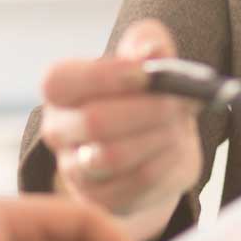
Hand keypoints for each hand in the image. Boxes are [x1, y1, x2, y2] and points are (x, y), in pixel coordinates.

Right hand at [39, 19, 202, 240]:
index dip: (105, 76)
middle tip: (182, 100)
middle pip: (94, 121)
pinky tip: (176, 147)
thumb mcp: (148, 55)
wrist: (159, 138)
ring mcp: (76, 170)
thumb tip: (151, 51)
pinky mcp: (103, 199)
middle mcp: (58, 131)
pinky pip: (138, 181)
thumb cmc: (147, 90)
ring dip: (160, 135)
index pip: (61, 81)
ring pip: (115, 156)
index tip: (147, 72)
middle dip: (147, 109)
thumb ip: (148, 41)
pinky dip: (167, 161)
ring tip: (180, 123)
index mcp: (61, 89)